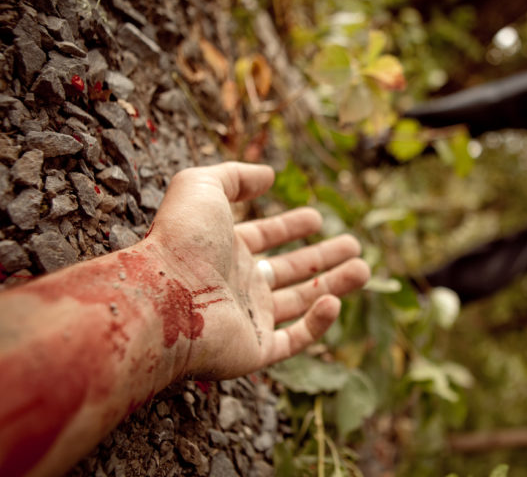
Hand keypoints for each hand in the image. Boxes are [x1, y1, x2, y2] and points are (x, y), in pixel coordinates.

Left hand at [146, 162, 370, 378]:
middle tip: (353, 245)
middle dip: (322, 257)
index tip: (317, 217)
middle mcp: (236, 285)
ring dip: (333, 284)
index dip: (290, 226)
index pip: (263, 237)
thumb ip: (235, 176)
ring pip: (299, 302)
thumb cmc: (180, 240)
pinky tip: (333, 300)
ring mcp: (247, 319)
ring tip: (363, 270)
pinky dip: (317, 322)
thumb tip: (268, 176)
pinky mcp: (255, 350)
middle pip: (288, 270)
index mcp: (224, 250)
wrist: (162, 299)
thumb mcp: (201, 187)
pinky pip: (294, 339)